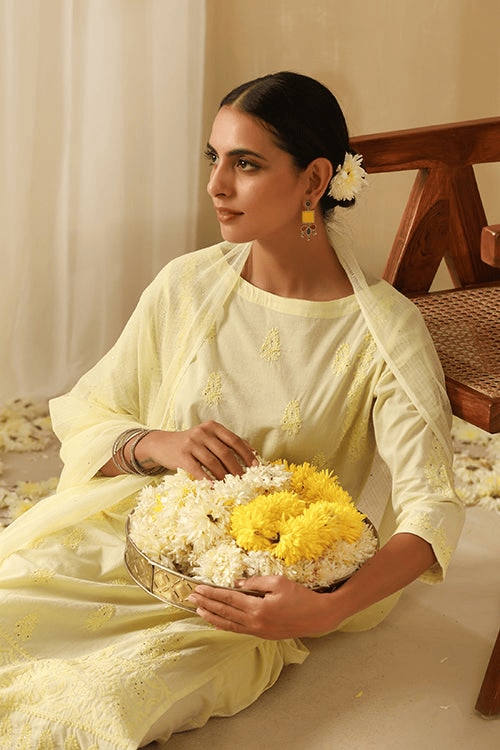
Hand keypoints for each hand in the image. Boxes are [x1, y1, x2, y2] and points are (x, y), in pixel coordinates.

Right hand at [140, 421, 257, 480]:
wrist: (162, 444)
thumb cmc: (191, 445)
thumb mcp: (208, 438)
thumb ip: (226, 444)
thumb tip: (252, 455)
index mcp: (213, 427)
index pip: (234, 440)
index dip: (247, 454)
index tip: (256, 466)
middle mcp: (203, 432)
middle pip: (225, 452)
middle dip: (237, 468)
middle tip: (244, 481)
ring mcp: (191, 443)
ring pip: (213, 462)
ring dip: (224, 476)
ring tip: (231, 486)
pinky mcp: (182, 455)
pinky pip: (198, 469)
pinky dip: (207, 480)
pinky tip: (213, 487)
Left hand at [187, 575, 339, 638]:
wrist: (317, 618)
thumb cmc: (300, 597)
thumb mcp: (278, 582)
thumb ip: (255, 582)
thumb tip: (236, 583)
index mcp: (257, 608)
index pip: (228, 599)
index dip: (212, 593)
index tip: (198, 588)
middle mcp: (254, 622)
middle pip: (224, 612)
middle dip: (206, 604)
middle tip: (191, 597)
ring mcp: (258, 631)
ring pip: (228, 624)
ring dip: (212, 616)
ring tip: (198, 609)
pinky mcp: (262, 634)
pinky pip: (238, 630)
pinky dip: (224, 625)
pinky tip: (217, 622)